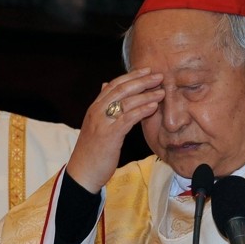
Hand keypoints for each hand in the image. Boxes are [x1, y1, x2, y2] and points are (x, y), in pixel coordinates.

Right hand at [65, 68, 164, 191]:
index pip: (114, 85)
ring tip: (162, 91)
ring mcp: (102, 122)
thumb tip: (105, 85)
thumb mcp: (96, 125)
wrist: (82, 173)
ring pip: (126, 102)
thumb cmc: (92, 151)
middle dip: (142, 81)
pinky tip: (153, 107)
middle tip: (159, 76)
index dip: (131, 76)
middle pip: (122, 89)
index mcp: (95, 107)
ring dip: (146, 95)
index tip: (147, 71)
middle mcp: (97, 111)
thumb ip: (103, 106)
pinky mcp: (109, 135)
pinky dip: (142, 110)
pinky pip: (128, 118)